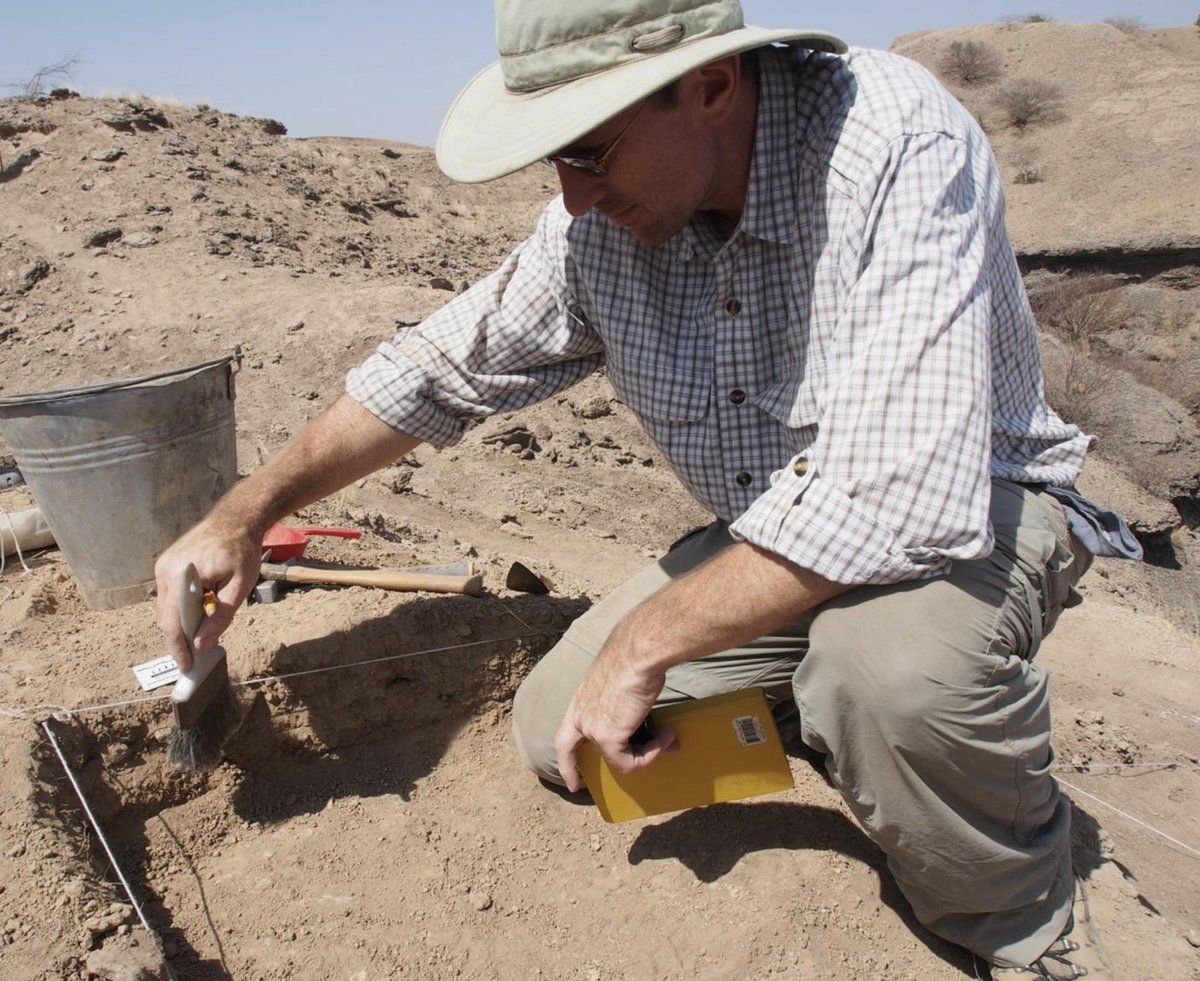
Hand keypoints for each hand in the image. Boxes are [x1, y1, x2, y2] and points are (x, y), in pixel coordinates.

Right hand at [154, 515, 263, 671]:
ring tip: (206, 632)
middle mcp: (164, 570)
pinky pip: (172, 596)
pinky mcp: (167, 565)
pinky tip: (203, 610)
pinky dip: (185, 608)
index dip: (178, 648)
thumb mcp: (240, 586)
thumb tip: (202, 644)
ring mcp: (163, 567)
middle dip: (183, 638)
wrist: (236, 519)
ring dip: (186, 622)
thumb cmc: (241, 550)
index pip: (172, 622)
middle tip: (199, 657)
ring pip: (169, 608)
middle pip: (168, 617)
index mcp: (180, 575)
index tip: (186, 668)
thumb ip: (221, 615)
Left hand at [553, 630, 675, 792]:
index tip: (568, 766)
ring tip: (668, 736)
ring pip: (617, 758)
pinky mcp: (608, 738)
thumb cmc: (637, 658)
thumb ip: (633, 707)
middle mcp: (581, 714)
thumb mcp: (626, 683)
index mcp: (582, 698)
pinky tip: (665, 737)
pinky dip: (651, 754)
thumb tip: (654, 723)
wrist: (639, 655)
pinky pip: (630, 762)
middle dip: (569, 770)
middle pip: (567, 747)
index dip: (565, 749)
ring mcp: (592, 729)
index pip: (566, 728)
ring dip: (646, 752)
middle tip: (576, 787)